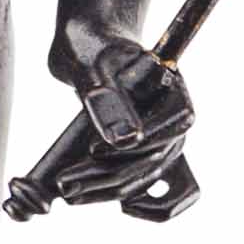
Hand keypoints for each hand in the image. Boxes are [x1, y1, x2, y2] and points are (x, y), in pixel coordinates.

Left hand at [48, 17, 195, 202]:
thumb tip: (125, 141)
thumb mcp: (94, 68)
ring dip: (105, 191)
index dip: (141, 141)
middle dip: (111, 176)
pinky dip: (114, 195)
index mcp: (174, 90)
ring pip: (143, 178)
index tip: (95, 149)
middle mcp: (171, 120)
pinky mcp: (138, 155)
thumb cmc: (91, 47)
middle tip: (65, 182)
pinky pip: (138, 186)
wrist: (85, 51)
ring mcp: (158, 141)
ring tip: (65, 190)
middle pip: (156, 158)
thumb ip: (108, 100)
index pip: (177, 123)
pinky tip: (85, 196)